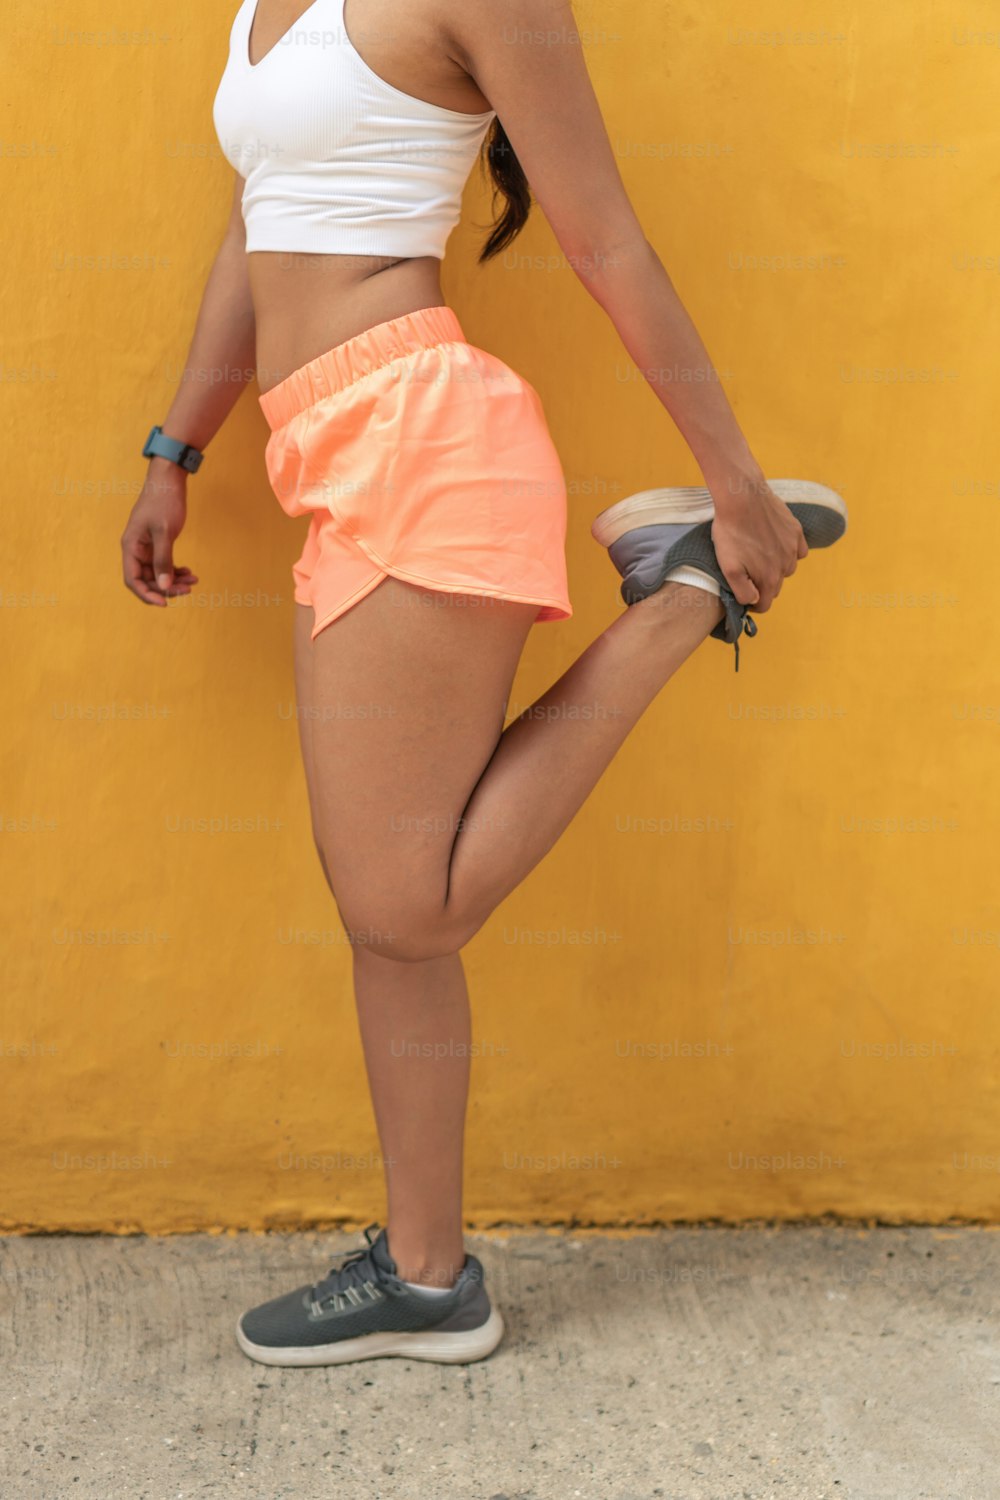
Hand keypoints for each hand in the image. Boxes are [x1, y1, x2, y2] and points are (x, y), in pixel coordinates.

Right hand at [120, 460, 198, 606]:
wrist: (169, 478)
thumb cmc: (163, 501)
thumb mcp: (165, 532)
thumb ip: (163, 560)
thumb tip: (165, 587)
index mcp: (130, 547)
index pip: (133, 580)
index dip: (147, 594)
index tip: (165, 603)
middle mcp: (136, 549)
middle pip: (147, 579)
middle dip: (167, 587)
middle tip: (189, 589)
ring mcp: (146, 546)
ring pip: (158, 573)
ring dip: (174, 580)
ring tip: (193, 580)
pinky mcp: (158, 542)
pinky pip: (164, 563)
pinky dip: (176, 570)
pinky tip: (189, 572)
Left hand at [709, 475, 807, 612]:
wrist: (742, 497)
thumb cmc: (730, 532)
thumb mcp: (728, 567)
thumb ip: (743, 591)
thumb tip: (755, 601)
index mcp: (769, 578)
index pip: (765, 605)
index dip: (752, 603)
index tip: (743, 593)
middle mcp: (786, 566)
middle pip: (775, 587)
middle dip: (762, 584)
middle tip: (746, 569)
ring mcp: (793, 548)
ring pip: (786, 568)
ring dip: (774, 567)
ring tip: (757, 554)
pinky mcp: (796, 531)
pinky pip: (798, 551)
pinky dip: (788, 552)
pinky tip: (774, 543)